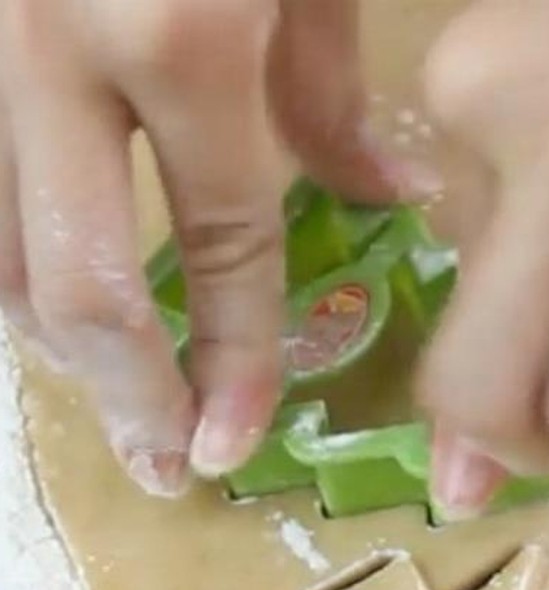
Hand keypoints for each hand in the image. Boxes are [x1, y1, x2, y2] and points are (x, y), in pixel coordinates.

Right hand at [0, 0, 435, 495]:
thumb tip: (389, 200)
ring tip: (116, 400)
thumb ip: (328, 89)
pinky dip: (15, 262)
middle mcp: (54, 49)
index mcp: (176, 36)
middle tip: (163, 465)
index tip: (235, 443)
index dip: (233, 358)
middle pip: (76, 279)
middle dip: (126, 395)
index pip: (218, 244)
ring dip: (56, 343)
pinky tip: (56, 301)